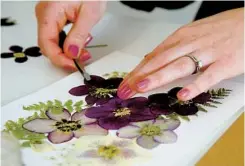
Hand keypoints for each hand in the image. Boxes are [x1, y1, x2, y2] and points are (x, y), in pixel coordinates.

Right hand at [36, 1, 105, 70]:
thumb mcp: (89, 14)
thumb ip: (79, 35)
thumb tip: (71, 53)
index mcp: (50, 12)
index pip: (47, 43)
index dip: (59, 58)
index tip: (73, 65)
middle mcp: (45, 14)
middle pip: (48, 45)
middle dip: (64, 57)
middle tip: (80, 61)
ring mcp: (48, 17)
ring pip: (52, 43)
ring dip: (66, 52)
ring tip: (82, 54)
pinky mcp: (54, 18)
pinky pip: (57, 37)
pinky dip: (67, 45)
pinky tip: (77, 46)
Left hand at [117, 8, 243, 100]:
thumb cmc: (221, 29)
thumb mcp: (192, 33)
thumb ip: (172, 48)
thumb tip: (151, 58)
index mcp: (181, 37)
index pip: (153, 56)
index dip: (137, 70)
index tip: (125, 83)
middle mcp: (191, 44)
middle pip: (161, 60)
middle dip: (140, 76)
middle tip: (125, 90)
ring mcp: (208, 53)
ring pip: (179, 65)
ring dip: (159, 76)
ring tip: (142, 87)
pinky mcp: (226, 63)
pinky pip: (209, 76)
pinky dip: (196, 85)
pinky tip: (183, 94)